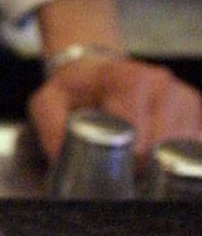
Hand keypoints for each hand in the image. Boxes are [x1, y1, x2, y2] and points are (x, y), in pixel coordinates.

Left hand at [28, 55, 201, 161]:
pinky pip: (194, 141)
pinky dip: (177, 153)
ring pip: (182, 144)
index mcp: (130, 79)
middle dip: (142, 162)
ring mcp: (181, 94)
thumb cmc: (72, 89)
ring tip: (136, 160)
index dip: (125, 154)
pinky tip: (156, 154)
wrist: (93, 68)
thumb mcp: (48, 103)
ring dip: (161, 159)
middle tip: (123, 167)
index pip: (138, 129)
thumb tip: (64, 160)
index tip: (113, 165)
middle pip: (162, 141)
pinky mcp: (193, 107)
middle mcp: (161, 83)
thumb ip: (51, 129)